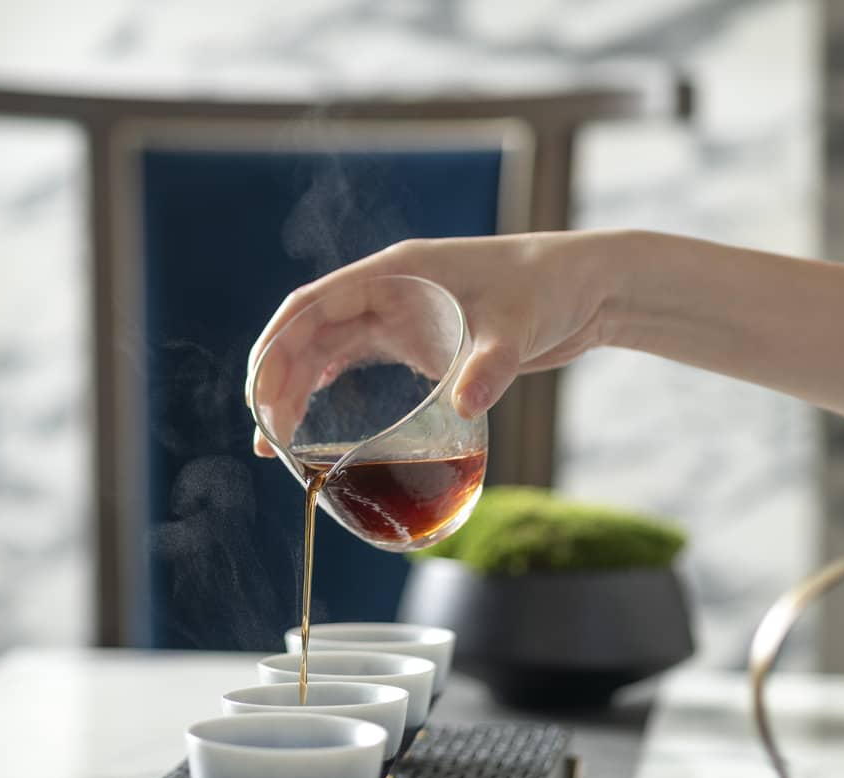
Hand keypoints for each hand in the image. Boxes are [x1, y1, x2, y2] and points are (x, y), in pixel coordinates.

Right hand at [245, 232, 612, 456]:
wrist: (582, 289)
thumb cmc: (547, 290)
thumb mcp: (516, 328)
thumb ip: (490, 366)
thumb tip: (465, 407)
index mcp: (395, 274)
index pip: (312, 306)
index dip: (276, 349)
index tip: (261, 397)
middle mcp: (387, 290)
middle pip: (308, 331)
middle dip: (276, 379)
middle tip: (265, 437)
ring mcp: (399, 313)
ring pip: (326, 347)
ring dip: (295, 387)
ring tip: (276, 438)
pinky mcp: (415, 337)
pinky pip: (354, 358)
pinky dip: (325, 385)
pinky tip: (311, 418)